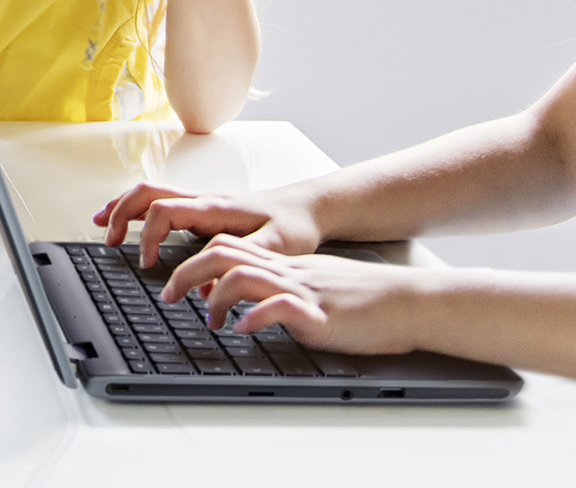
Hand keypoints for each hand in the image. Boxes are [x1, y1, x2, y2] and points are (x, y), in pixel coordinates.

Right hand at [95, 180, 321, 267]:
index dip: (149, 237)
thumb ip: (243, 266)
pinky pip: (162, 203)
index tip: (149, 266)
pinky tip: (131, 223)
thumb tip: (208, 291)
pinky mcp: (204, 211)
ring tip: (103, 225)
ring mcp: (201, 203)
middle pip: (147, 194)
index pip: (164, 212)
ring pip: (150, 194)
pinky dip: (139, 210)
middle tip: (109, 240)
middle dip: (121, 214)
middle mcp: (203, 201)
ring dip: (123, 207)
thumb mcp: (276, 249)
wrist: (307, 208)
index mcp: (215, 208)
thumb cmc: (294, 226)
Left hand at [160, 237, 432, 353]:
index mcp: (283, 265)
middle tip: (168, 296)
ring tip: (207, 320)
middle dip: (186, 272)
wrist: (407, 302)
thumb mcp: (315, 287)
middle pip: (222, 254)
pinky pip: (281, 307)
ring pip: (243, 275)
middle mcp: (286, 271)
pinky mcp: (320, 312)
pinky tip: (245, 329)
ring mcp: (302, 289)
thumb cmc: (364, 300)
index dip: (194, 259)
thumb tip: (252, 306)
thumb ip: (283, 290)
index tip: (174, 281)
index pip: (228, 246)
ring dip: (215, 297)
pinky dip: (256, 316)